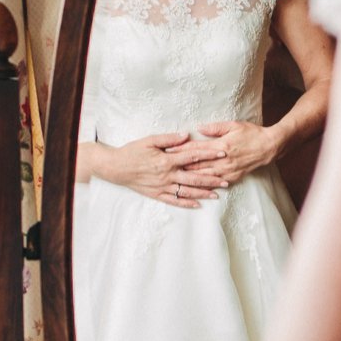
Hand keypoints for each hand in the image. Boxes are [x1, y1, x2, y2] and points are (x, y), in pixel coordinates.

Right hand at [98, 132, 227, 207]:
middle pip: (194, 178)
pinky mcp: (156, 194)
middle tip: (226, 181)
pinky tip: (197, 205)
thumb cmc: (132, 151)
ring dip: (203, 193)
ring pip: (187, 192)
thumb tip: (187, 135)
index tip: (223, 153)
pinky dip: (186, 204)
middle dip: (212, 179)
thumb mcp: (149, 140)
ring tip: (217, 194)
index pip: (193, 157)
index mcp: (167, 160)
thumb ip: (169, 139)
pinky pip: (174, 201)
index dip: (209, 155)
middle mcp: (167, 175)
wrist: (114, 167)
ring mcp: (162, 187)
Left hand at [169, 120, 278, 186]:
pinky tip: (197, 188)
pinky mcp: (234, 176)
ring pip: (205, 176)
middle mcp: (223, 160)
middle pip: (197, 164)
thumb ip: (215, 127)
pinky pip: (217, 183)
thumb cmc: (252, 133)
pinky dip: (206, 186)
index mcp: (220, 145)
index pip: (196, 148)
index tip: (167, 150)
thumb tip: (199, 127)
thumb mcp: (234, 125)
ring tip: (177, 180)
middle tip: (166, 168)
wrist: (269, 147)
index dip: (180, 149)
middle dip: (180, 166)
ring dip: (191, 178)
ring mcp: (228, 169)